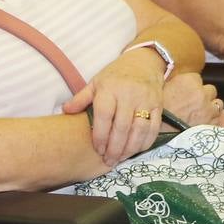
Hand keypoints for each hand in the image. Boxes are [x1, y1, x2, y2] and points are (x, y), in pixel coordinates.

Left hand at [62, 46, 162, 165]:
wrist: (144, 62)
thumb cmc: (116, 75)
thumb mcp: (96, 82)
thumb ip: (81, 98)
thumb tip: (65, 111)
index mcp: (110, 89)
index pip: (104, 116)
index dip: (100, 135)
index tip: (97, 149)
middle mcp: (129, 95)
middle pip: (122, 127)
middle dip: (114, 148)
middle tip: (108, 161)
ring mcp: (145, 100)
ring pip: (139, 130)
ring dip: (129, 148)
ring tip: (120, 159)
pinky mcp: (158, 106)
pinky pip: (153, 128)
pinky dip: (145, 143)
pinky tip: (135, 150)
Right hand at [161, 72, 221, 125]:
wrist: (159, 135)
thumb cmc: (157, 113)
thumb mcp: (160, 90)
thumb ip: (175, 84)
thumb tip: (180, 85)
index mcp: (188, 82)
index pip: (197, 78)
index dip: (191, 86)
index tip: (185, 91)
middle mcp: (201, 93)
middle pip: (210, 89)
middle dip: (204, 95)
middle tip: (194, 103)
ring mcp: (209, 109)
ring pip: (218, 104)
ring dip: (211, 107)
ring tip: (201, 113)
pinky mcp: (212, 124)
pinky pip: (217, 119)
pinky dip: (212, 120)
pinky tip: (202, 123)